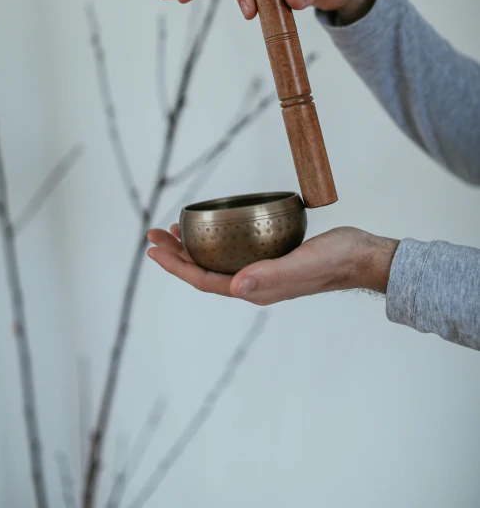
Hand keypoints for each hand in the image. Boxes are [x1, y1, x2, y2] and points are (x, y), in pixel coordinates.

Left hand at [147, 224, 398, 304]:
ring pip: (217, 262)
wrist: (361, 257)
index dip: (176, 266)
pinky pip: (234, 252)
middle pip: (204, 272)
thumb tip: (234, 286)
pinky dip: (216, 240)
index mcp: (255, 289)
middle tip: (154, 234)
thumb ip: (270, 276)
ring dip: (193, 248)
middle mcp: (254, 283)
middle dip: (176, 255)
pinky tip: (215, 228)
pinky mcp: (272, 257)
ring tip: (175, 230)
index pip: (204, 281)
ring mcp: (262, 271)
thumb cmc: (335, 260)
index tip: (154, 249)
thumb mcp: (302, 264)